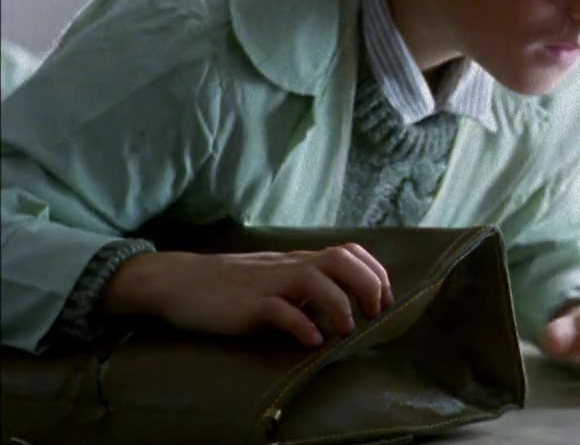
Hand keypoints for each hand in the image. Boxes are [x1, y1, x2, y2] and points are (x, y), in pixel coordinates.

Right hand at [102, 245, 393, 346]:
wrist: (181, 281)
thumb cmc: (233, 285)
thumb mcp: (278, 278)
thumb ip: (308, 287)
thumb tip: (343, 304)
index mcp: (300, 261)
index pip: (350, 252)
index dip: (375, 273)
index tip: (385, 300)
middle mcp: (290, 267)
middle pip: (341, 259)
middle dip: (368, 285)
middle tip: (373, 314)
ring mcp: (269, 284)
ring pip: (315, 279)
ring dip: (339, 305)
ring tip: (345, 330)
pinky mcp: (247, 305)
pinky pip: (278, 310)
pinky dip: (301, 325)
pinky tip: (311, 341)